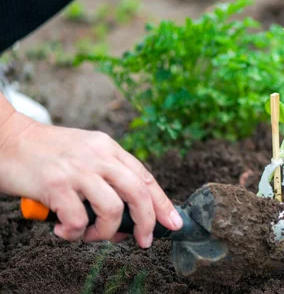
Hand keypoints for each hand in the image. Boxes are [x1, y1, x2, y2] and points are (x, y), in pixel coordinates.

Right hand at [0, 108, 182, 247]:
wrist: (8, 139)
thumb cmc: (46, 153)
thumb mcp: (85, 152)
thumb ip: (106, 174)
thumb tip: (127, 213)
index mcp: (108, 148)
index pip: (145, 177)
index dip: (162, 202)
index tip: (173, 222)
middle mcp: (98, 156)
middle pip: (138, 192)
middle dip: (146, 222)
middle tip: (141, 240)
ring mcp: (78, 169)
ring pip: (112, 209)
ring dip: (103, 232)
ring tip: (87, 235)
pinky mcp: (56, 183)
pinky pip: (77, 220)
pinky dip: (73, 233)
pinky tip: (63, 230)